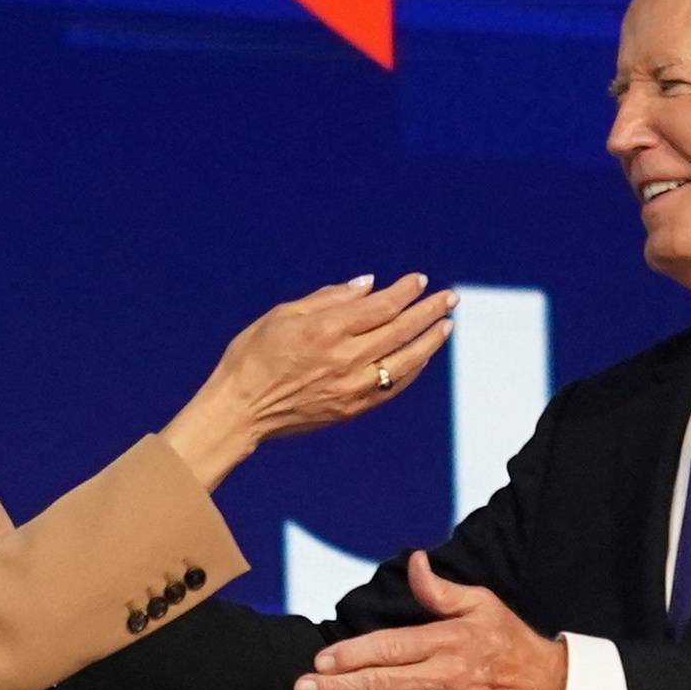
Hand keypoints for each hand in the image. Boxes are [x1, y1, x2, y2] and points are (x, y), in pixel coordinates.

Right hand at [160, 274, 457, 488]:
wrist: (241, 409)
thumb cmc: (253, 356)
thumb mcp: (283, 314)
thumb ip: (329, 297)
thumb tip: (368, 284)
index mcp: (327, 329)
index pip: (381, 306)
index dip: (405, 291)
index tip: (420, 280)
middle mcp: (345, 357)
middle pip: (401, 330)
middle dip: (428, 311)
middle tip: (449, 298)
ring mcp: (352, 386)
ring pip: (405, 361)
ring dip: (430, 341)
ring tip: (446, 326)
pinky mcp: (353, 407)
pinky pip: (394, 387)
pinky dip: (412, 369)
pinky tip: (422, 357)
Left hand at [295, 552, 567, 689]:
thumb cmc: (510, 642)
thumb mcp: (482, 604)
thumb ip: (441, 590)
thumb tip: (414, 561)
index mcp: (446, 641)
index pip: (389, 647)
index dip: (352, 655)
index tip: (321, 660)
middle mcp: (444, 676)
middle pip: (380, 682)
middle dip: (337, 687)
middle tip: (302, 689)